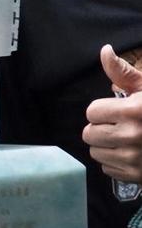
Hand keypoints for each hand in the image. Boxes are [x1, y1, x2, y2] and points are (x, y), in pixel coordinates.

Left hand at [83, 44, 141, 181]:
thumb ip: (122, 71)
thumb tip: (104, 50)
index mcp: (133, 111)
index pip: (92, 112)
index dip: (101, 109)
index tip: (113, 109)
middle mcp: (132, 136)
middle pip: (89, 134)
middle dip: (99, 127)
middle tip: (116, 124)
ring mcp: (135, 159)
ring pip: (96, 153)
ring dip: (105, 145)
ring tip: (122, 138)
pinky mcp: (137, 176)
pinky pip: (108, 169)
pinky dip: (114, 161)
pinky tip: (128, 152)